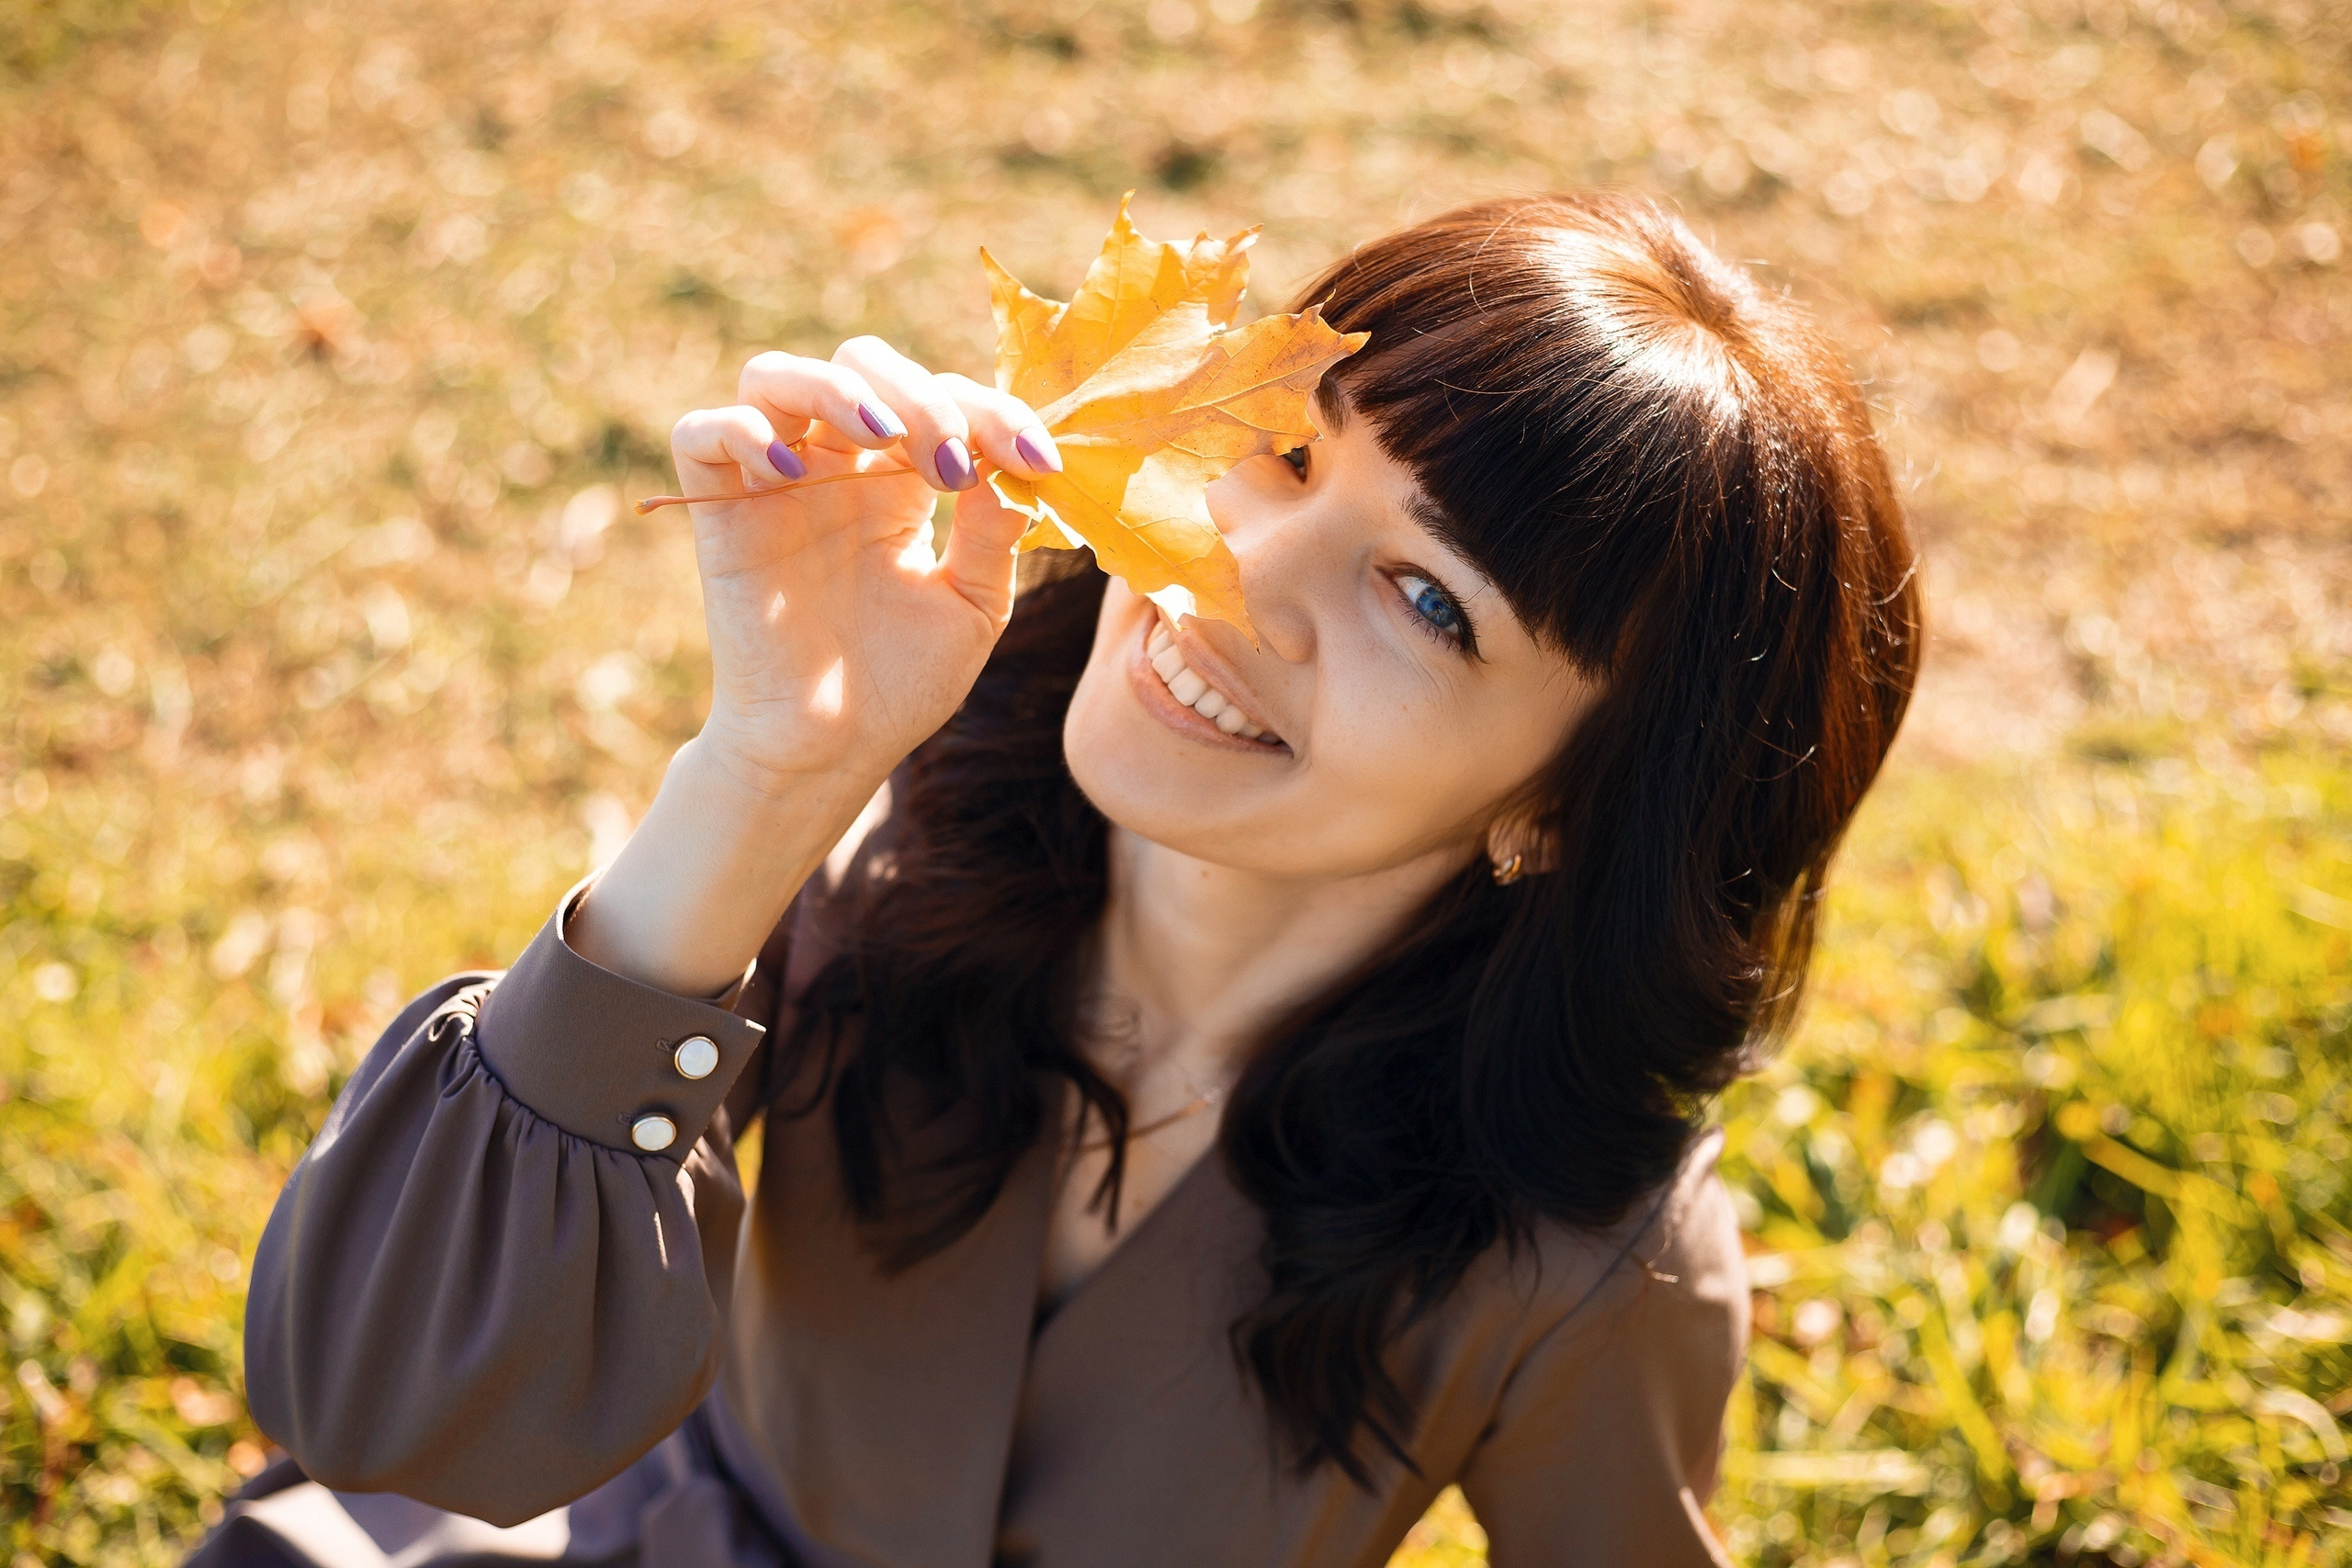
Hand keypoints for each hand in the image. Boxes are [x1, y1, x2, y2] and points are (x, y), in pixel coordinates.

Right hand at [669, 338, 1061, 791]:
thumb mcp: (972, 604)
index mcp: (898, 479)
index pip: (940, 399)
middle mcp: (834, 468)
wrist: (831, 752)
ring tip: (884, 437)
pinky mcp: (717, 515)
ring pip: (776, 376)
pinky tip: (791, 473)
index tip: (1037, 461)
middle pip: (861, 364)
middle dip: (919, 393)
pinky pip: (701, 435)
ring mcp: (772, 484)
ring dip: (837, 388)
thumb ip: (992, 533)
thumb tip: (1013, 469)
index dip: (992, 412)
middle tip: (952, 459)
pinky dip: (741, 432)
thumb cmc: (901, 684)